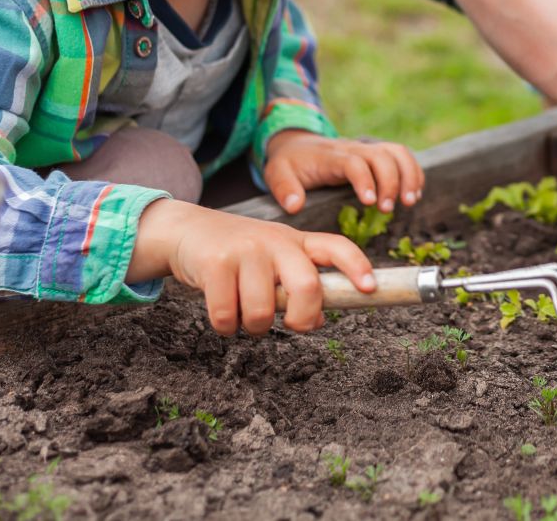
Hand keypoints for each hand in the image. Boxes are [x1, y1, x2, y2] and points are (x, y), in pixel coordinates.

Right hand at [133, 200, 374, 334]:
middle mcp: (276, 241)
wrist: (187, 230)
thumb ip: (299, 285)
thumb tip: (319, 320)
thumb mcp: (275, 260)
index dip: (357, 267)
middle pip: (307, 286)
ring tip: (244, 314)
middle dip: (302, 318)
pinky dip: (225, 326)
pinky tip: (222, 312)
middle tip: (290, 324)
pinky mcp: (216, 263)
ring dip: (252, 327)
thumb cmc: (240, 253)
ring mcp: (246, 250)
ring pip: (262, 312)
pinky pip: (227, 316)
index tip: (369, 288)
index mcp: (297, 241)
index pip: (336, 247)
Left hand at [264, 130, 423, 214]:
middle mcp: (353, 148)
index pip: (353, 162)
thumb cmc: (290, 163)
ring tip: (409, 201)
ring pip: (397, 152)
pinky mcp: (376, 153)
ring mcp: (367, 149)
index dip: (365, 181)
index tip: (370, 203)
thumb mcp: (277, 174)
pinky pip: (401, 155)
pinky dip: (413, 172)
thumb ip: (284, 189)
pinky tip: (413, 194)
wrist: (297, 143)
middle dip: (391, 182)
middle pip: (381, 155)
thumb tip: (295, 205)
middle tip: (388, 209)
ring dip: (409, 175)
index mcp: (330, 156)